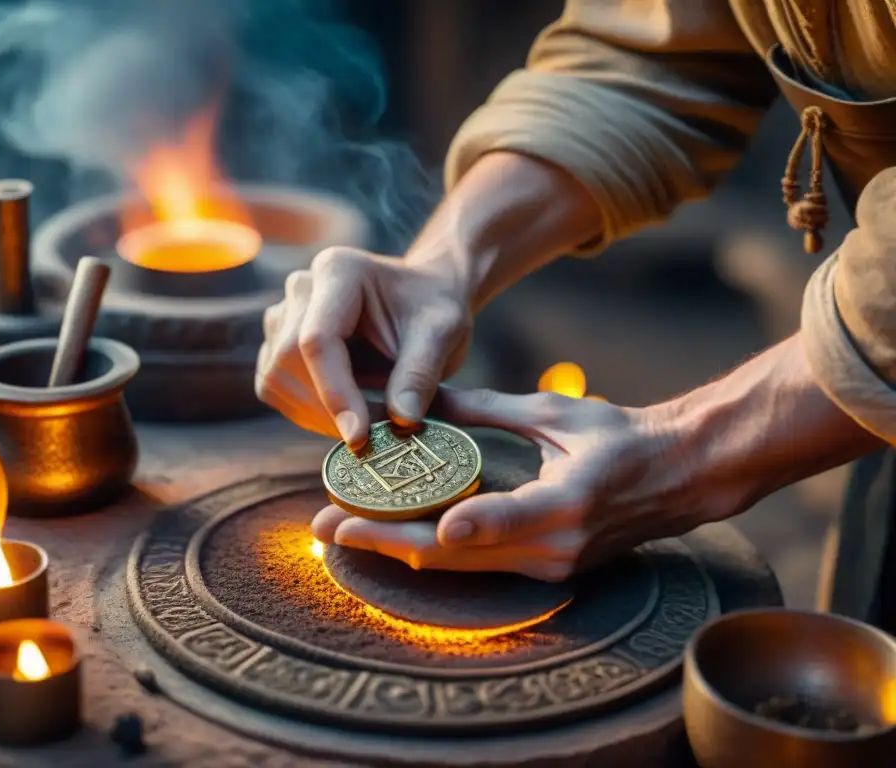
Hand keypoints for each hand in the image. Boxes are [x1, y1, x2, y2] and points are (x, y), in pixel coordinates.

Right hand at [256, 246, 472, 446]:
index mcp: (339, 271)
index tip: (360, 435)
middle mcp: (301, 287)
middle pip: (289, 359)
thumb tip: (402, 419)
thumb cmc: (432, 308)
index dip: (334, 392)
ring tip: (366, 426)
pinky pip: (275, 386)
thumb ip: (421, 373)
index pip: (318, 338)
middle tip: (372, 439)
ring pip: (275, 377)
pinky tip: (345, 415)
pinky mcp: (277, 343)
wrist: (424, 298)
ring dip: (316, 415)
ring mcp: (283, 314)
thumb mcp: (442, 333)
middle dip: (325, 409)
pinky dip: (307, 412)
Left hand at [313, 387, 714, 580]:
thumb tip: (423, 399)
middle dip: (387, 541)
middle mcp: (554, 547)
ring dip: (400, 548)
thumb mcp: (553, 413)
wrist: (678, 477)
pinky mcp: (546, 571)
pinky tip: (393, 535)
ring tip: (343, 530)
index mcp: (563, 503)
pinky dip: (432, 550)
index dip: (444, 525)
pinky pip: (477, 565)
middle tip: (328, 527)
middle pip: (456, 555)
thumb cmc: (620, 437)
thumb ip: (485, 411)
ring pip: (459, 567)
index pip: (496, 520)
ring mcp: (550, 566)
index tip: (394, 523)